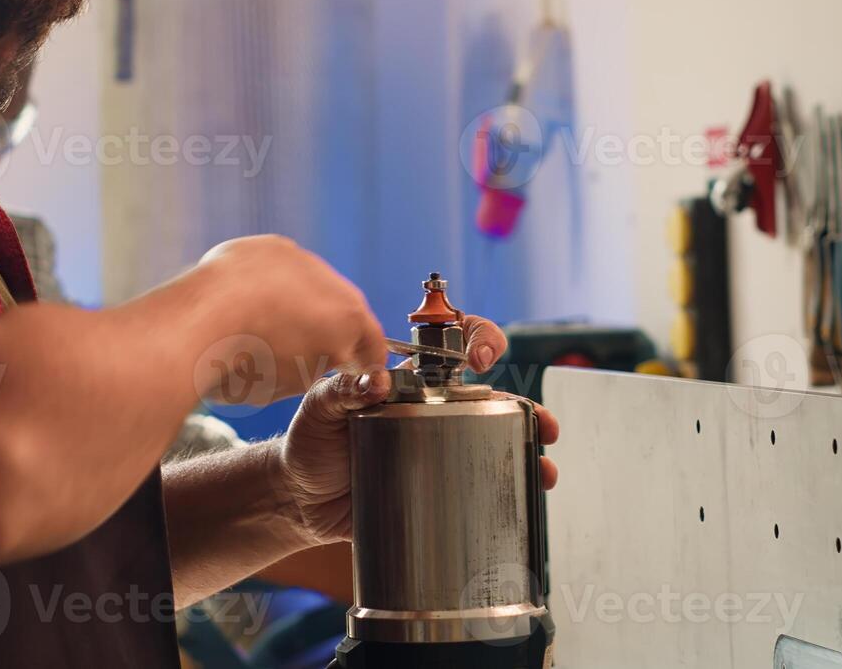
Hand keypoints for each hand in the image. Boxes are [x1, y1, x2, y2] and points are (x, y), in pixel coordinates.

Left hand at [194, 235, 386, 403]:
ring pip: (310, 286)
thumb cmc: (245, 360)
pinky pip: (278, 268)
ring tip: (265, 327)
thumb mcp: (289, 383)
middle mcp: (335, 285)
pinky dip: (268, 284)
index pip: (371, 347)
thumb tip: (314, 358)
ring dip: (296, 303)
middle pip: (341, 310)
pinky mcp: (271, 246)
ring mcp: (302, 260)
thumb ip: (315, 367)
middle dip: (326, 330)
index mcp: (350, 323)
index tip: (347, 371)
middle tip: (299, 351)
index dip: (360, 363)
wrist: (202, 319)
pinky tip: (248, 302)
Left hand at [270, 315, 561, 545]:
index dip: (479, 339)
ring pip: (495, 445)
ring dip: (527, 453)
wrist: (298, 501)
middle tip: (541, 423)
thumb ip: (342, 389)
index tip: (483, 357)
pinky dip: (505, 495)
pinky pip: (477, 491)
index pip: (456, 347)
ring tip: (543, 470)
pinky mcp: (436, 493)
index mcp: (412, 384)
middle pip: (493, 400)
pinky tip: (522, 502)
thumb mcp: (320, 407)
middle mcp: (434, 415)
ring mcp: (440, 455)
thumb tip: (377, 381)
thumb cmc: (310, 443)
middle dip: (526, 408)